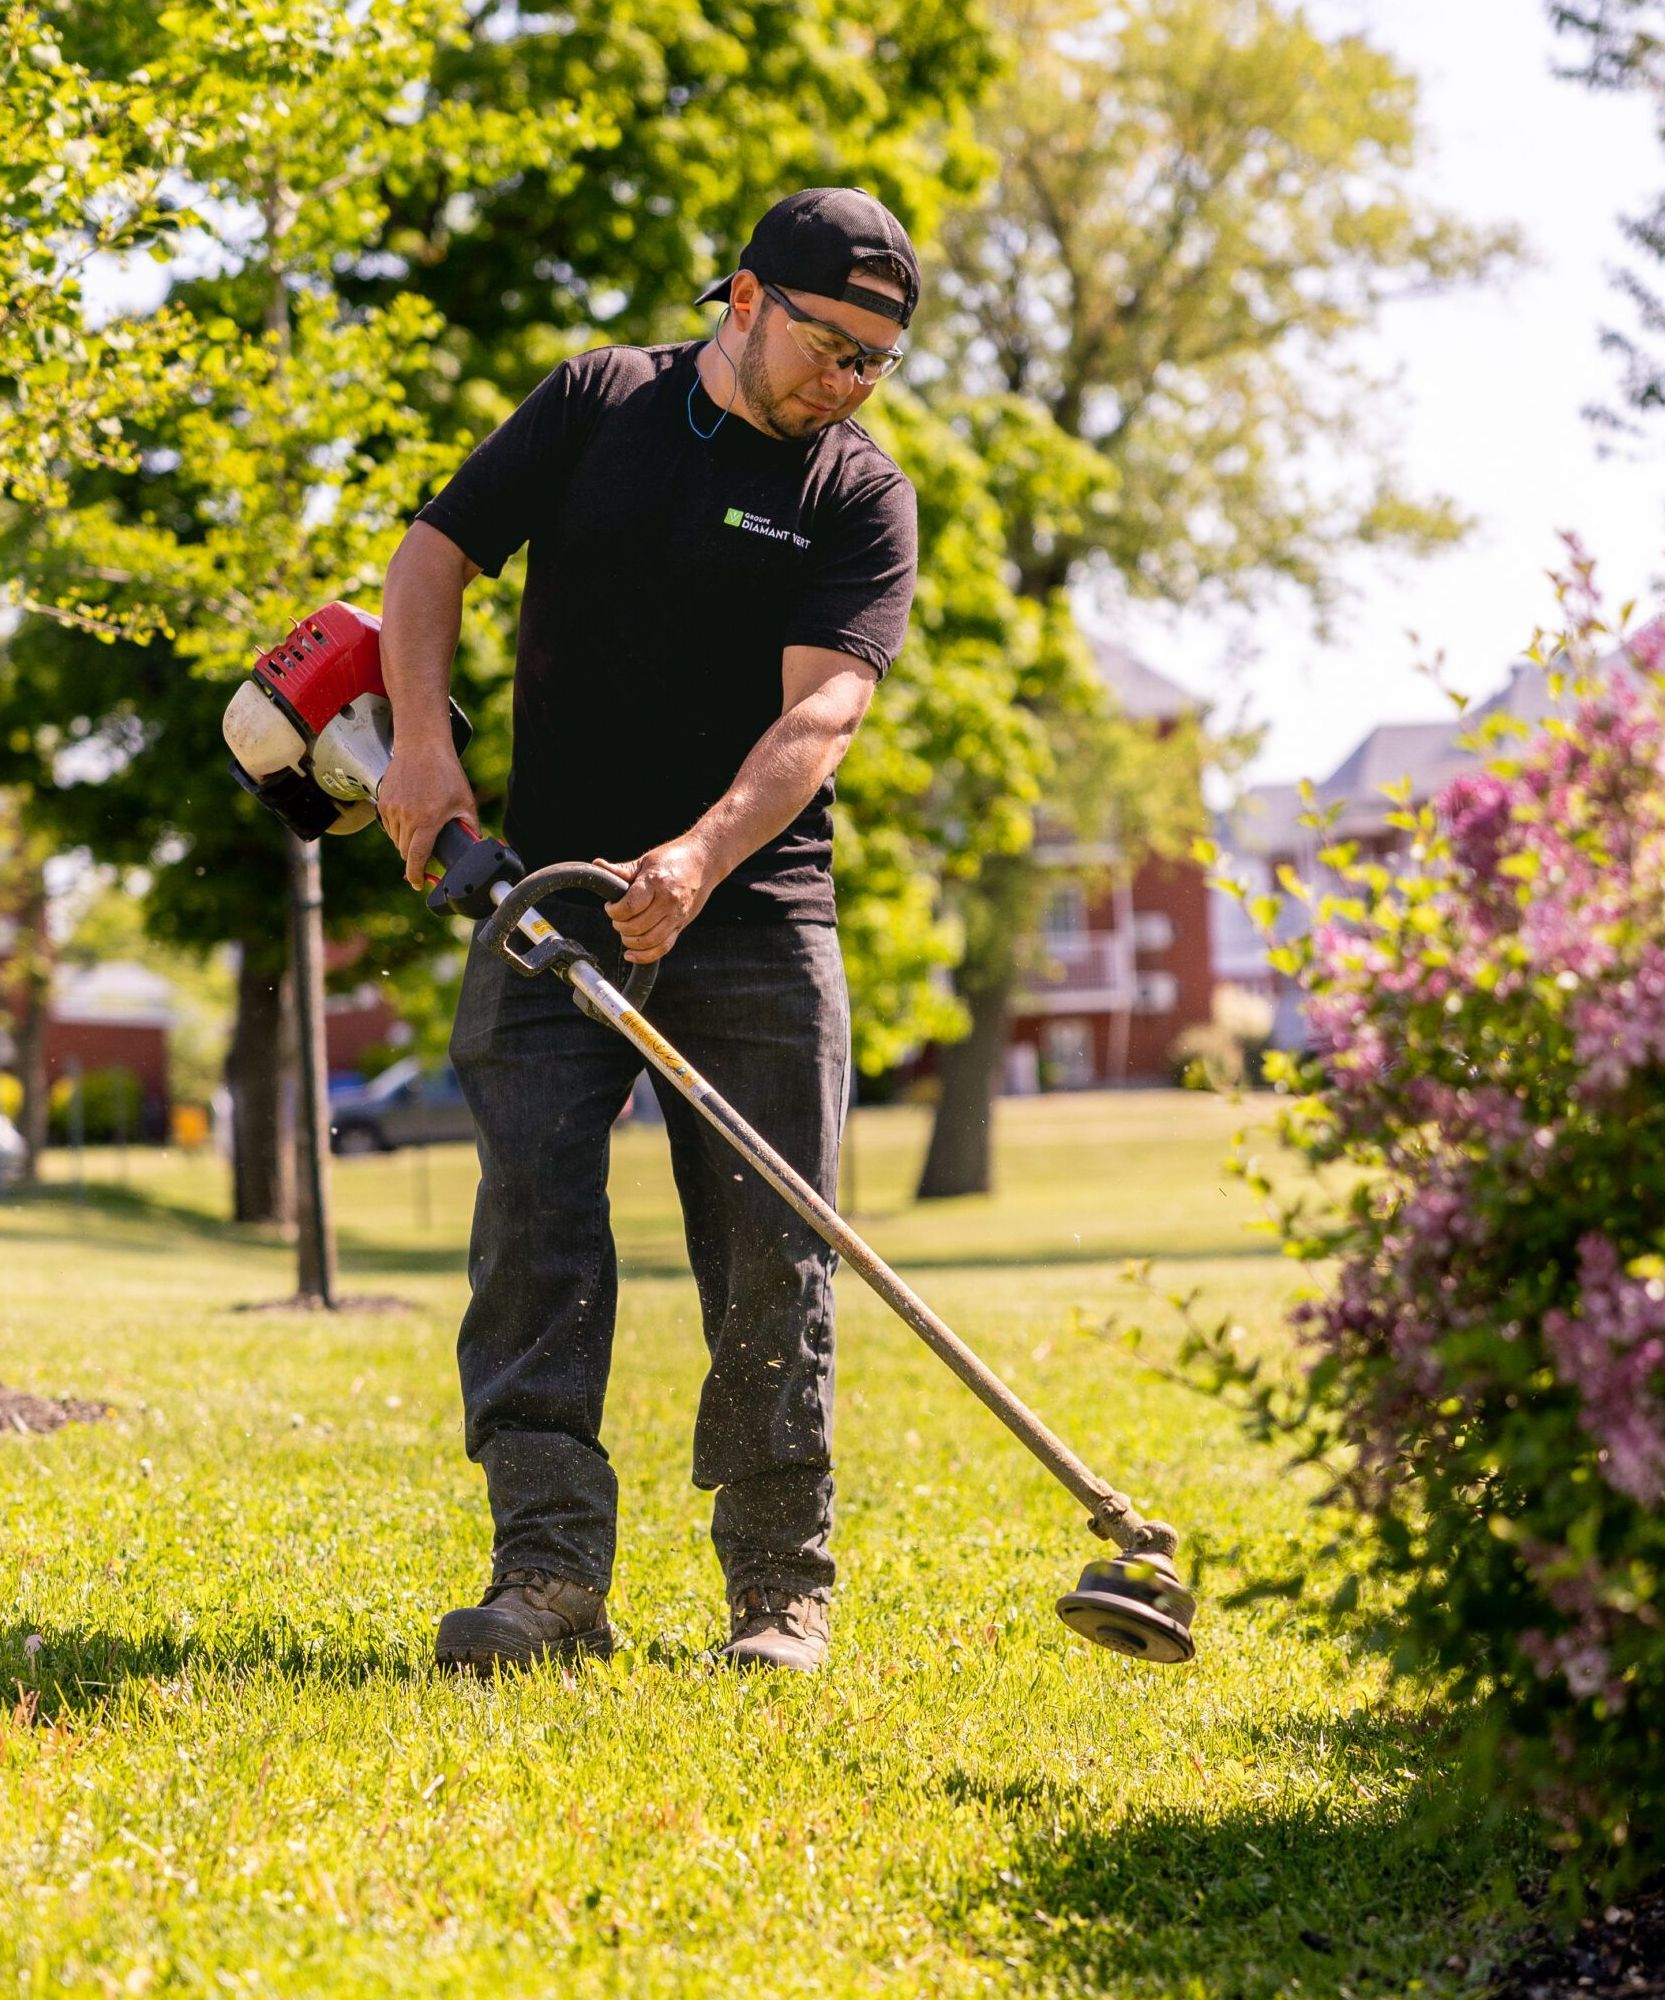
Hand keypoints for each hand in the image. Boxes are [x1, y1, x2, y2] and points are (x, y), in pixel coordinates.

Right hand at [377, 739, 477, 888]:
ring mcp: (392, 809)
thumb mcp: (465, 802)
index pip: (417, 858)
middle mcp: (406, 817)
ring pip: (396, 840)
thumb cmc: (446, 774)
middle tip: (428, 848)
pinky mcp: (382, 802)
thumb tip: (475, 849)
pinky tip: (411, 815)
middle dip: (415, 856)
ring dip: (407, 841)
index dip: (416, 875)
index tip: (418, 884)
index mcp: (428, 820)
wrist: (422, 746)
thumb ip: (470, 829)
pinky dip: (398, 828)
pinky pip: (388, 826)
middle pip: (405, 852)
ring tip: (422, 826)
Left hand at [596, 836, 718, 962]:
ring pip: (648, 941)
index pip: (629, 907)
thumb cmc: (674, 858)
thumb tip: (597, 865)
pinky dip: (645, 956)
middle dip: (620, 925)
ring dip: (630, 941)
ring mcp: (677, 916)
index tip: (611, 906)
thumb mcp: (646, 861)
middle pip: (636, 926)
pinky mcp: (682, 925)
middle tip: (618, 918)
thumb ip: (622, 871)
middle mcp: (668, 902)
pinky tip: (631, 954)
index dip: (614, 911)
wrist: (705, 862)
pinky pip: (663, 948)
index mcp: (656, 883)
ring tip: (625, 931)